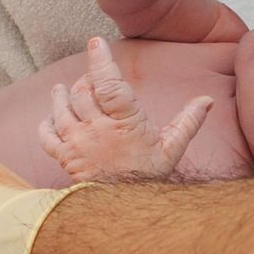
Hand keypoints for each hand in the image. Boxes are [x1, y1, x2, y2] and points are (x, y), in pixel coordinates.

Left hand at [40, 37, 212, 180]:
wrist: (127, 211)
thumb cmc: (150, 177)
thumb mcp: (172, 149)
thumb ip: (187, 121)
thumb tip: (207, 100)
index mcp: (125, 123)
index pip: (109, 85)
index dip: (101, 61)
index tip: (96, 42)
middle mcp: (98, 130)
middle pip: (82, 92)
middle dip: (84, 81)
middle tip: (89, 81)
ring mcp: (78, 144)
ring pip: (62, 109)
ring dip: (61, 96)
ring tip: (62, 90)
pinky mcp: (65, 158)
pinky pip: (47, 136)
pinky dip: (46, 124)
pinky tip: (52, 118)